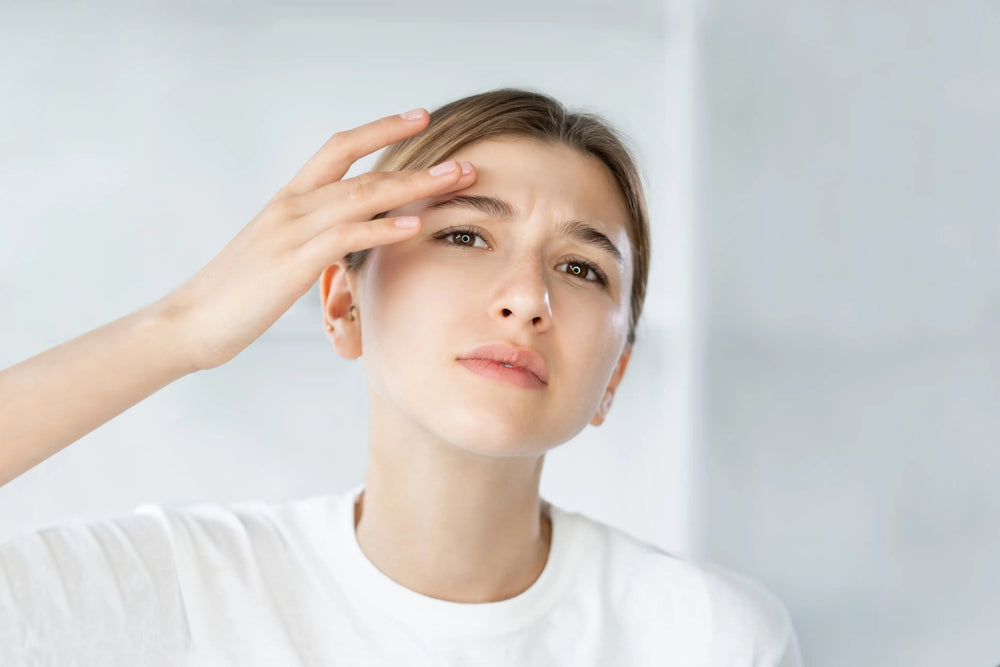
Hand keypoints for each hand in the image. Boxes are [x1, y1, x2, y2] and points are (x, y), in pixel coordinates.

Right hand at [158, 109, 475, 370]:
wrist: (190, 321)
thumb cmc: (237, 293)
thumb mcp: (280, 254)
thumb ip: (312, 238)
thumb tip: (345, 238)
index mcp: (290, 200)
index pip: (339, 148)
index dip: (380, 129)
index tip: (419, 117)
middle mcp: (292, 205)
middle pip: (361, 168)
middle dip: (415, 160)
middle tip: (460, 160)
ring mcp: (291, 231)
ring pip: (360, 196)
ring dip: (413, 187)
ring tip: (454, 181)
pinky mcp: (291, 262)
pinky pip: (344, 236)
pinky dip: (381, 228)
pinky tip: (413, 225)